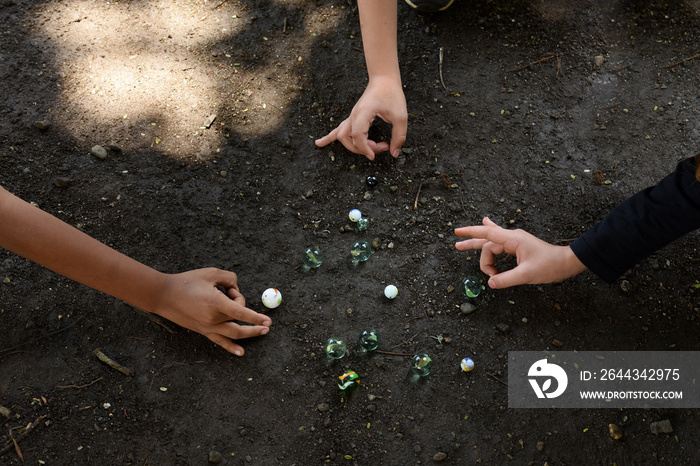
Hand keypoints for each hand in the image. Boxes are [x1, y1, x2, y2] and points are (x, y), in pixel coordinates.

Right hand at [152, 268, 271, 355]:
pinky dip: (230, 347)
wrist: (164, 295)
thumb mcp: (211, 273)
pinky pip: (219, 341)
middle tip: (267, 325)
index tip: (268, 320)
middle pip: (239, 322)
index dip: (256, 317)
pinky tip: (240, 353)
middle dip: (255, 325)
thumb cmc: (187, 281)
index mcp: (216, 303)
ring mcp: (208, 326)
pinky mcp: (203, 330)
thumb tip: (237, 290)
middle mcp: (213, 318)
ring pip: (233, 334)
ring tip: (262, 332)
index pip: (241, 312)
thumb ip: (230, 279)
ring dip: (248, 333)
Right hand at [315, 76, 406, 159]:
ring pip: (341, 135)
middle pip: (347, 138)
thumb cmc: (392, 94)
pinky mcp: (353, 117)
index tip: (374, 155)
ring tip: (367, 152)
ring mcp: (352, 116)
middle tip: (382, 146)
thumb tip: (394, 153)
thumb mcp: (401, 116)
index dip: (365, 148)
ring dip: (351, 146)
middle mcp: (354, 115)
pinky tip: (319, 143)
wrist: (384, 79)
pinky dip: (329, 137)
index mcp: (363, 113)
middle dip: (363, 148)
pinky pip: (338, 128)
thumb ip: (399, 135)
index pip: (357, 135)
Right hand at [454, 217, 586, 288]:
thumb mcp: (526, 275)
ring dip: (484, 255)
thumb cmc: (550, 265)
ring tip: (467, 250)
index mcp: (513, 240)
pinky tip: (487, 225)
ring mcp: (515, 241)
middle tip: (457, 245)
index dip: (471, 233)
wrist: (566, 262)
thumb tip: (490, 283)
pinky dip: (491, 242)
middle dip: (471, 243)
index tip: (457, 233)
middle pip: (487, 240)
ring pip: (492, 245)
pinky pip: (499, 244)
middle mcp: (512, 238)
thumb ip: (506, 279)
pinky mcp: (518, 246)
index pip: (487, 233)